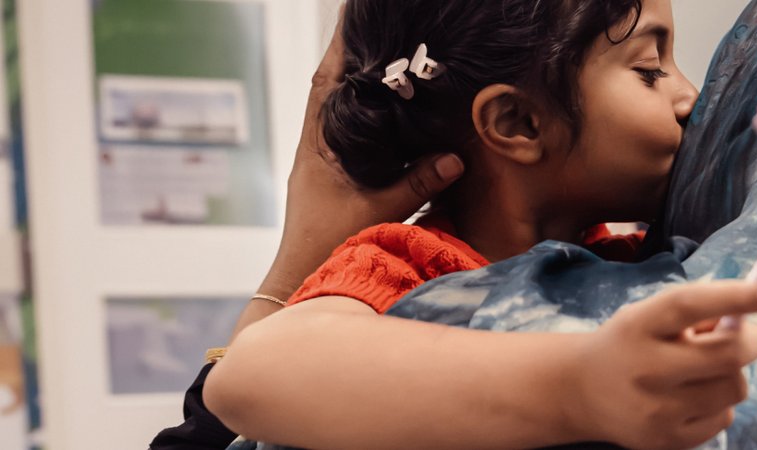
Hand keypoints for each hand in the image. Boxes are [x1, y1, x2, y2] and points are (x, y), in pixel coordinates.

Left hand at [235, 6, 463, 337]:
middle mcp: (315, 149)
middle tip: (378, 35)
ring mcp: (321, 163)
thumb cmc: (327, 250)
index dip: (340, 51)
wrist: (299, 286)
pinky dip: (364, 118)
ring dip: (355, 87)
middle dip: (352, 60)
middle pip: (330, 91)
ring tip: (383, 63)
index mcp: (317, 148)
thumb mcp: (378, 213)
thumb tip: (455, 159)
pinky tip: (386, 116)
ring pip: (337, 113)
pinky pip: (347, 137)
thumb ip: (417, 184)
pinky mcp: (330, 179)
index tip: (355, 22)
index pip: (325, 86)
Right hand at [566, 281, 756, 449]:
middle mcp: (645, 369)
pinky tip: (692, 397)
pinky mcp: (667, 440)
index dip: (735, 297)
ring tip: (704, 370)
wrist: (581, 391)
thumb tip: (749, 318)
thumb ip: (694, 315)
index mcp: (638, 326)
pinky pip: (724, 418)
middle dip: (753, 341)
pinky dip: (719, 403)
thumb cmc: (629, 343)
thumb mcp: (648, 316)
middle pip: (727, 355)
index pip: (689, 305)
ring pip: (734, 388)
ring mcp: (656, 410)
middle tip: (751, 335)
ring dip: (733, 373)